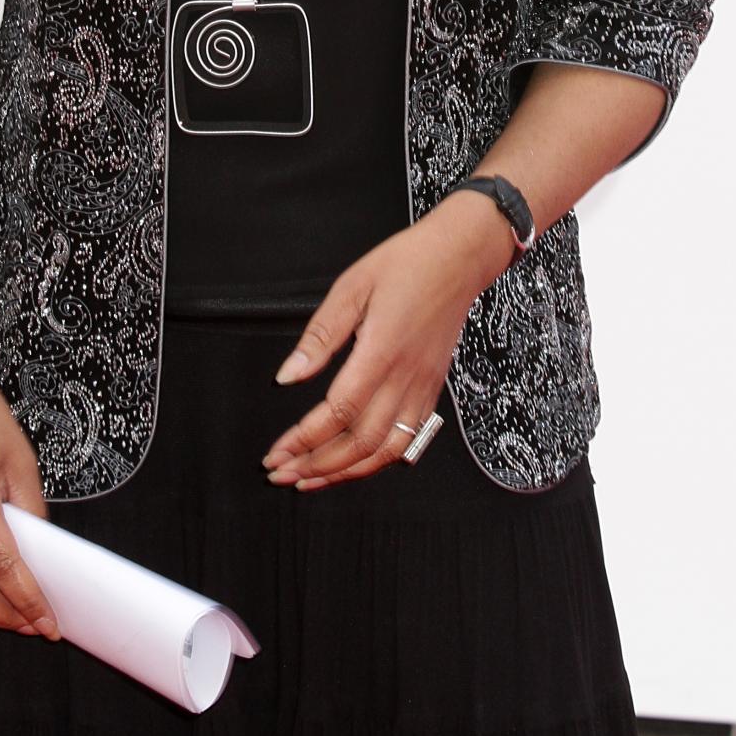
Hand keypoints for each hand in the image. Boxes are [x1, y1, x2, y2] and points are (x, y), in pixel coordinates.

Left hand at [262, 192, 509, 490]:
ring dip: (346, 472)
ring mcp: (423, 387)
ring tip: (311, 478)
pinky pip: (408, 439)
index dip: (303, 439)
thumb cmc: (406, 264)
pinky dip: (378, 461)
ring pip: (386, 450)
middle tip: (282, 474)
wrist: (460, 257)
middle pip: (360, 443)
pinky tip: (354, 464)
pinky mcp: (432, 389)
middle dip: (317, 466)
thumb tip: (287, 377)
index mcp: (381, 351)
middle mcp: (406, 377)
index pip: (338, 412)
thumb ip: (320, 336)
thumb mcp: (352, 287)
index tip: (275, 453)